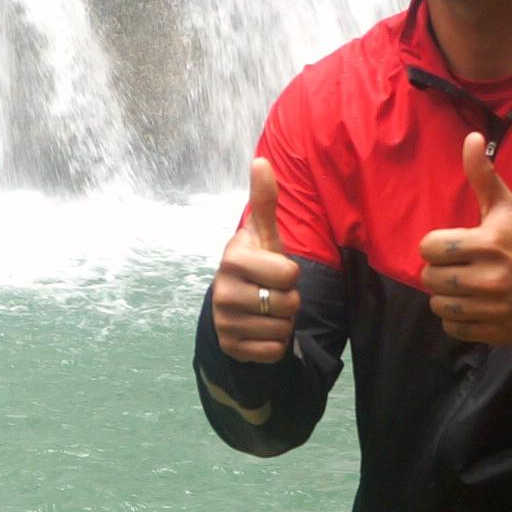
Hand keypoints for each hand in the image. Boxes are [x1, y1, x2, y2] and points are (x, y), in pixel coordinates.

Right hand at [210, 158, 302, 362]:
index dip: (289, 273)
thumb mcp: (263, 236)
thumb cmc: (256, 265)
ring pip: (283, 329)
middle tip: (271, 293)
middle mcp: (222, 290)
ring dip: (282, 322)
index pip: (288, 273)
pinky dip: (275, 345)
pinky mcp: (231, 347)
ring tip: (265, 311)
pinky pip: (274, 351)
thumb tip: (261, 160)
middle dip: (288, 300)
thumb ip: (264, 201)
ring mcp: (224, 321)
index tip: (273, 270)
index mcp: (232, 258)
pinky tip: (260, 331)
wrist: (234, 307)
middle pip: (288, 303)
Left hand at [418, 132, 511, 345]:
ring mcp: (491, 309)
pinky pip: (453, 328)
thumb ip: (483, 175)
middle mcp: (489, 278)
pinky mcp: (493, 332)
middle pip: (430, 278)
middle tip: (457, 266)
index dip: (436, 246)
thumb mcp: (506, 207)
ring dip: (445, 296)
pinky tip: (471, 306)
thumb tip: (471, 137)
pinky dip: (457, 319)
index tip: (451, 246)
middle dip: (439, 271)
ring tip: (462, 286)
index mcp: (488, 244)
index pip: (429, 248)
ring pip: (438, 305)